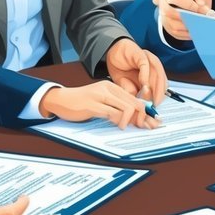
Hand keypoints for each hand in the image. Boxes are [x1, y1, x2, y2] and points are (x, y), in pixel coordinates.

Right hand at [39, 81, 160, 128]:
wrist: (61, 100)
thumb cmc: (81, 103)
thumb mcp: (101, 101)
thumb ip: (115, 106)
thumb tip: (134, 118)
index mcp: (111, 87)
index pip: (135, 99)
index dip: (146, 112)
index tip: (153, 122)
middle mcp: (107, 89)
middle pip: (134, 103)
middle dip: (143, 118)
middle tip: (144, 128)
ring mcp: (100, 96)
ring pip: (126, 108)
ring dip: (130, 121)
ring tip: (125, 127)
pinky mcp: (92, 105)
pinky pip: (112, 113)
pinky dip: (118, 121)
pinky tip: (116, 125)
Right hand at [105, 39, 166, 103]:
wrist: (111, 51)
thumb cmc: (120, 67)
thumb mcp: (126, 85)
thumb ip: (133, 92)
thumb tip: (140, 104)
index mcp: (153, 73)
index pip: (162, 86)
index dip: (160, 97)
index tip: (155, 107)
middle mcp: (153, 65)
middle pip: (162, 80)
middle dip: (159, 94)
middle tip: (152, 104)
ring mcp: (147, 58)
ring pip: (157, 73)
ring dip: (154, 86)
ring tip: (148, 96)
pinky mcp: (140, 54)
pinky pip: (146, 65)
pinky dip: (146, 76)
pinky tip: (143, 85)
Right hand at [151, 0, 213, 40]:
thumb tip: (202, 6)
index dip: (186, 4)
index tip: (200, 10)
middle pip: (167, 11)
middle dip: (184, 18)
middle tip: (199, 22)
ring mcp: (161, 11)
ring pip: (169, 23)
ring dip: (185, 28)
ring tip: (199, 28)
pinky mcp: (164, 22)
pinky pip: (172, 32)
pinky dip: (184, 34)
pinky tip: (194, 32)